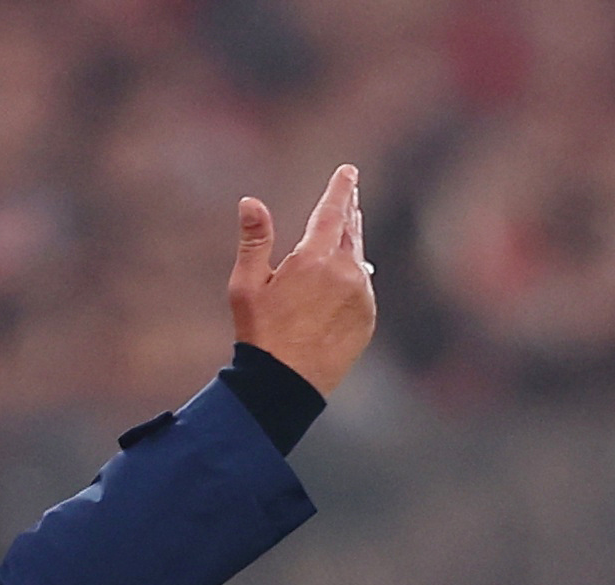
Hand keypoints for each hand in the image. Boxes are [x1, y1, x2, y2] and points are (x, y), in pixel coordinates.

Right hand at [228, 164, 378, 396]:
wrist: (286, 383)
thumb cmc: (260, 334)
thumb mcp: (246, 285)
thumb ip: (254, 240)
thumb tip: (250, 201)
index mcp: (313, 259)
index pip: (333, 211)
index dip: (341, 189)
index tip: (349, 171)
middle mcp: (345, 272)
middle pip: (350, 231)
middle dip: (349, 211)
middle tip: (350, 196)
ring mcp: (361, 296)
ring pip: (358, 260)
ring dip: (350, 245)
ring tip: (346, 233)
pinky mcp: (368, 318)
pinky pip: (362, 288)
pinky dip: (353, 278)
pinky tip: (343, 282)